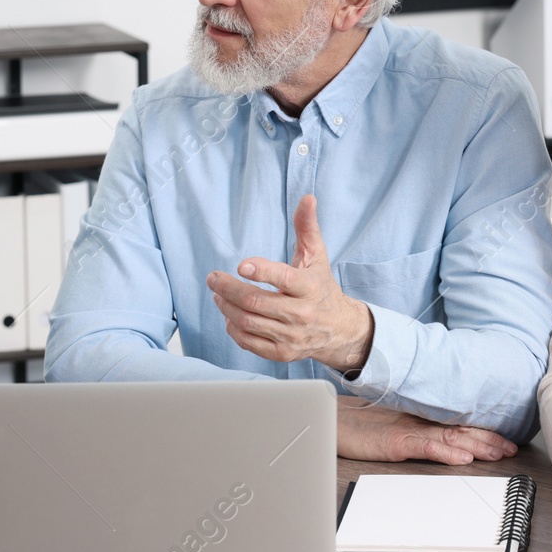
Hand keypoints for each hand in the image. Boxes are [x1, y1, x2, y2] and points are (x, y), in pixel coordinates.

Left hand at [207, 195, 372, 373]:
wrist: (338, 329)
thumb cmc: (321, 288)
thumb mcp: (317, 256)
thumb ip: (307, 227)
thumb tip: (307, 198)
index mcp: (310, 288)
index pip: (284, 279)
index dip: (261, 271)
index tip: (241, 265)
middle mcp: (301, 314)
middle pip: (256, 302)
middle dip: (228, 288)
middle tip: (213, 278)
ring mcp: (291, 336)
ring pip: (248, 322)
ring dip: (226, 307)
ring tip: (218, 293)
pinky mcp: (282, 353)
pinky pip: (249, 342)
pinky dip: (233, 328)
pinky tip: (229, 315)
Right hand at [336, 396, 517, 463]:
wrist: (328, 421)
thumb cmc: (355, 424)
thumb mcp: (389, 426)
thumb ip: (413, 429)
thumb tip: (439, 438)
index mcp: (418, 417)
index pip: (457, 423)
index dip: (483, 430)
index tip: (506, 440)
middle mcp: (418, 421)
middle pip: (460, 429)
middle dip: (489, 439)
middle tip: (512, 449)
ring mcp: (407, 430)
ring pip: (449, 437)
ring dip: (476, 446)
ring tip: (498, 453)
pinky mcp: (395, 442)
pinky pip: (425, 447)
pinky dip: (446, 453)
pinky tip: (463, 458)